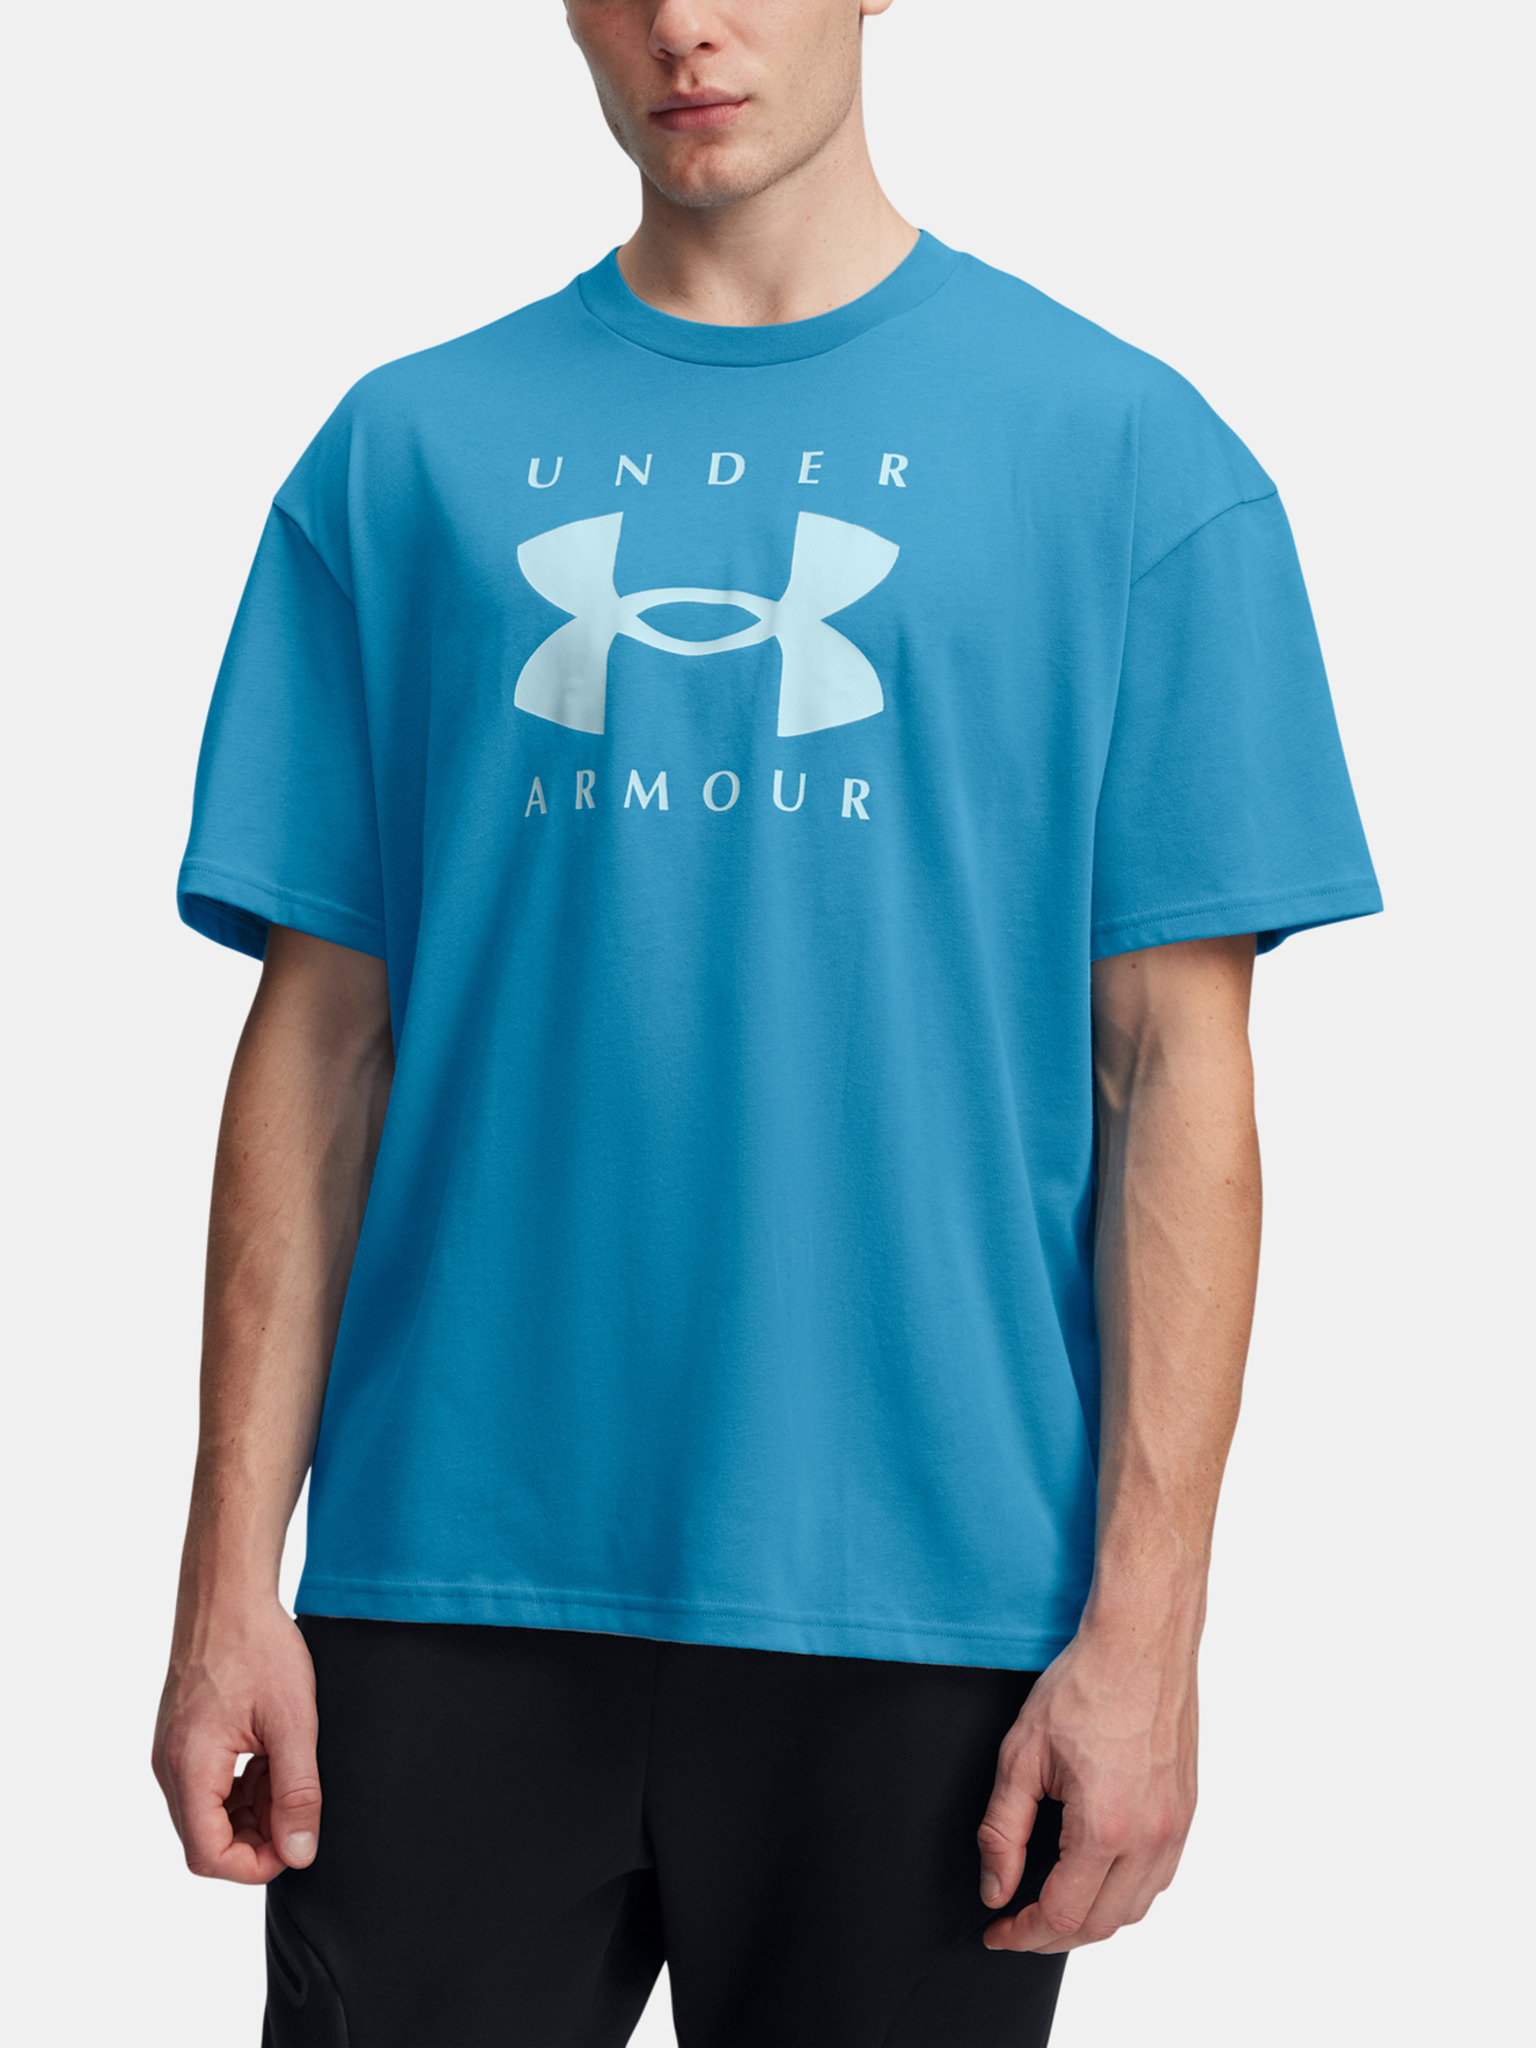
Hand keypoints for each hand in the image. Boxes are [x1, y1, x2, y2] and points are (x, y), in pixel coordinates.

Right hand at [152, 1597, 320, 1883]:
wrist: (228, 1594)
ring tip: (289, 1770)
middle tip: (299, 1803)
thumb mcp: (294, 1721)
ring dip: (252, 1810)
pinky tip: (272, 1756)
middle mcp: (170, 1766)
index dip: (254, 1865)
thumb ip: (297, 1791)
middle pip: (206, 1839)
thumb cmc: (259, 1646)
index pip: (208, 1855)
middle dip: (257, 1836)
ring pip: (209, 1814)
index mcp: (190, 1765)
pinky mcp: (183, 1739)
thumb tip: (300, 1852)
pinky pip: (208, 1786)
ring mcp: (173, 1752)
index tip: (296, 1843)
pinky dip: (242, 1786)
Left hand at [975, 1618, 1197, 1952]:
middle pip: (1101, 1925)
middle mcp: (1149, 1837)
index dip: (1024, 1934)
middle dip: (1053, 1935)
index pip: (1063, 1916)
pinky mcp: (1186, 1811)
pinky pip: (1159, 1877)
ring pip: (1135, 1908)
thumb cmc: (1084, 1686)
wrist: (1139, 1644)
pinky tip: (1097, 1875)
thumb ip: (1003, 1830)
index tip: (999, 1931)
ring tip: (1053, 1905)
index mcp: (1105, 1828)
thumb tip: (996, 1887)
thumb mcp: (1021, 1755)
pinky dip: (1125, 1892)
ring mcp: (1175, 1827)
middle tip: (1019, 1924)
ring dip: (1092, 1919)